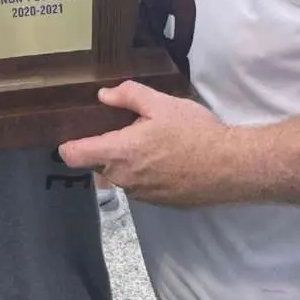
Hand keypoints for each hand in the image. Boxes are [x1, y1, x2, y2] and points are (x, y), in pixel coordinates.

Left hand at [59, 81, 238, 206]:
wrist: (231, 167)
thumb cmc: (194, 132)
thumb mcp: (162, 104)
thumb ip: (128, 96)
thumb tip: (103, 96)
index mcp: (120, 153)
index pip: (76, 156)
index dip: (68, 145)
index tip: (69, 135)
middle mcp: (125, 179)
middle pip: (98, 166)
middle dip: (103, 149)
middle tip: (122, 128)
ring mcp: (142, 195)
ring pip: (120, 176)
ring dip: (125, 161)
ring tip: (148, 141)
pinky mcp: (159, 203)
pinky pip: (139, 186)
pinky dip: (143, 173)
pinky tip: (164, 158)